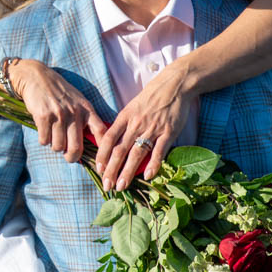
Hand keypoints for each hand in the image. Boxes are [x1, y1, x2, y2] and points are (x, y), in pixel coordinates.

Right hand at [7, 59, 106, 163]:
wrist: (37, 77)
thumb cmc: (60, 92)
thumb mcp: (78, 101)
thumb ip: (86, 118)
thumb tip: (92, 143)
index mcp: (87, 109)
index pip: (101, 132)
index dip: (102, 150)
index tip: (100, 162)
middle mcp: (74, 113)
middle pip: (76, 148)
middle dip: (71, 157)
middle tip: (68, 157)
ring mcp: (58, 115)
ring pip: (58, 146)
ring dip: (55, 146)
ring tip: (53, 137)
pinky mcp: (43, 116)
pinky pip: (44, 140)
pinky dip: (43, 140)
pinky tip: (44, 131)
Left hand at [95, 61, 195, 191]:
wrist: (174, 85)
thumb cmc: (151, 97)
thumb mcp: (131, 107)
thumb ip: (123, 124)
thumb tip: (111, 141)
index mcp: (124, 117)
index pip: (108, 138)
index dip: (102, 155)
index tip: (98, 169)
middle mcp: (135, 124)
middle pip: (119, 150)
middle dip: (111, 170)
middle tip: (106, 186)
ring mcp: (152, 129)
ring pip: (136, 154)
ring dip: (128, 172)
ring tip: (121, 186)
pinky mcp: (169, 132)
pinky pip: (159, 150)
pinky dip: (153, 164)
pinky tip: (148, 176)